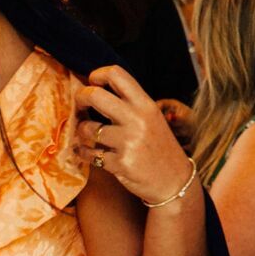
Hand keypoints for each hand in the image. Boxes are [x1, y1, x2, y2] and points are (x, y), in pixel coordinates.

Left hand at [75, 65, 195, 206]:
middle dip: (81, 98)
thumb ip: (129, 104)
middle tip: (80, 104)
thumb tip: (95, 90)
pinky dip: (84, 152)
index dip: (98, 74)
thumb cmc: (159, 147)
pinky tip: (87, 152)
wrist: (174, 181)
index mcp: (145, 104)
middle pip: (95, 96)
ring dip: (82, 130)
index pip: (116, 74)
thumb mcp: (152, 118)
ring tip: (88, 133)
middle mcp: (137, 120)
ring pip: (87, 128)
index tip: (92, 83)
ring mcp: (128, 142)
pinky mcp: (119, 163)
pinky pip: (89, 153)